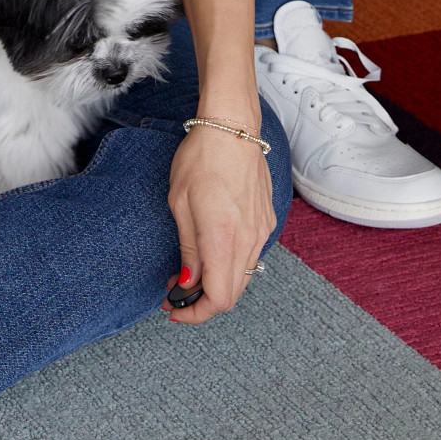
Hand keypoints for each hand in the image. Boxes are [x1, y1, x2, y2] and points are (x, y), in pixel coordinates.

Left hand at [163, 120, 275, 325]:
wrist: (232, 127)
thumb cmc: (201, 158)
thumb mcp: (180, 203)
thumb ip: (189, 248)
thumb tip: (188, 284)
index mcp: (224, 238)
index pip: (218, 299)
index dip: (195, 312)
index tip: (174, 307)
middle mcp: (249, 240)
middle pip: (232, 293)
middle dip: (202, 301)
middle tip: (175, 290)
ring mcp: (261, 231)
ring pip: (242, 276)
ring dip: (217, 282)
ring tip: (189, 270)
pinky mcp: (266, 220)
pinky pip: (251, 255)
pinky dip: (231, 263)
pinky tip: (211, 249)